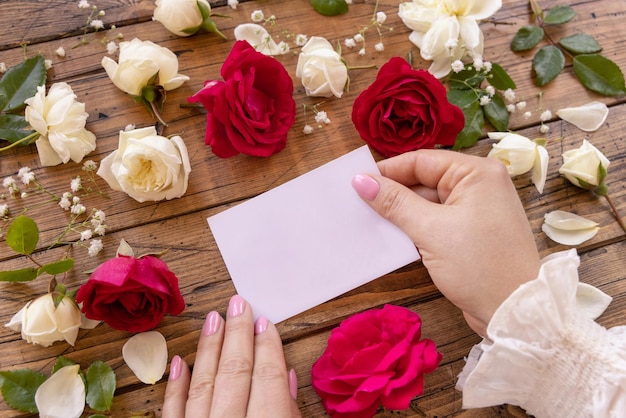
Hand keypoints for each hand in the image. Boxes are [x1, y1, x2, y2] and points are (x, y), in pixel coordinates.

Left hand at [162, 295, 300, 417]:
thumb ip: (290, 414)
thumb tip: (287, 379)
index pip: (268, 379)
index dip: (268, 348)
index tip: (264, 323)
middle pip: (235, 372)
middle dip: (238, 335)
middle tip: (239, 305)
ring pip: (204, 384)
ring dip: (209, 349)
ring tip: (214, 319)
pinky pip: (173, 412)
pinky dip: (175, 387)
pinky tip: (177, 362)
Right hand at [352, 149, 541, 334]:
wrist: (515, 313)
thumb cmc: (479, 266)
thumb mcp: (431, 230)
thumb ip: (395, 203)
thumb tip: (361, 181)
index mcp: (477, 173)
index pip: (422, 161)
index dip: (387, 172)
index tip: (356, 182)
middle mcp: (479, 186)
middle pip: (424, 181)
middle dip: (393, 194)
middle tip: (357, 204)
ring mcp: (476, 210)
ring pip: (427, 203)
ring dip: (401, 214)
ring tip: (368, 220)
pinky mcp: (471, 233)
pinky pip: (436, 222)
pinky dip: (415, 229)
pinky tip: (392, 237)